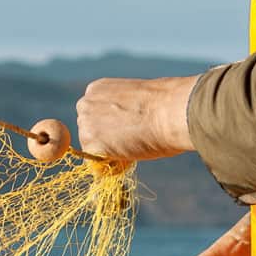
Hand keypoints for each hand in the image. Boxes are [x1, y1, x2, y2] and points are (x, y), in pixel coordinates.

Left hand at [76, 75, 199, 160]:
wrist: (170, 111)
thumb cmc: (163, 105)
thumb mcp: (136, 101)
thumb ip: (121, 113)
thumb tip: (124, 130)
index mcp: (97, 89)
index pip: (93, 113)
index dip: (109, 125)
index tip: (125, 129)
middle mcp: (85, 104)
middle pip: (87, 130)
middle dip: (105, 139)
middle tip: (130, 142)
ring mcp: (85, 124)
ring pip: (91, 147)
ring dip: (108, 153)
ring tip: (133, 147)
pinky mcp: (91, 144)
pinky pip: (96, 165)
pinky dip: (110, 167)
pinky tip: (129, 157)